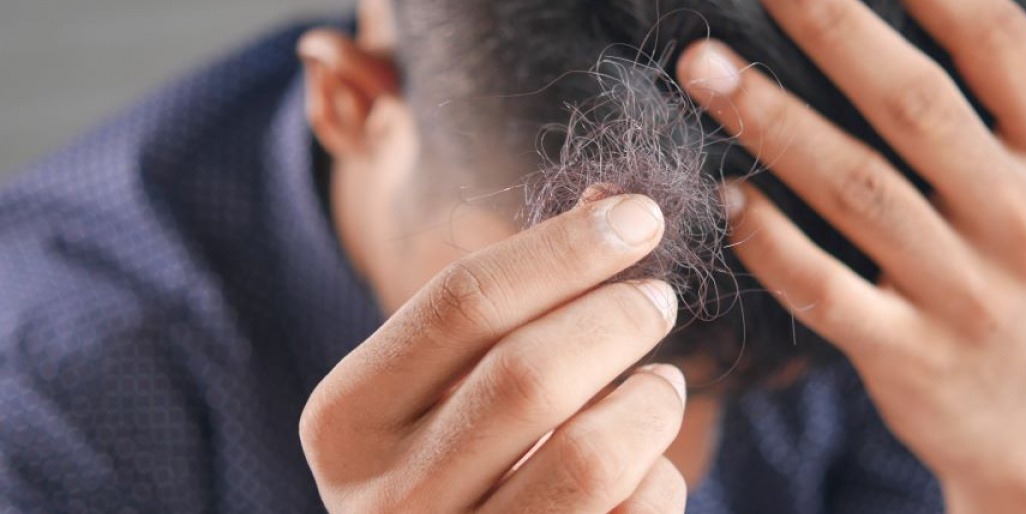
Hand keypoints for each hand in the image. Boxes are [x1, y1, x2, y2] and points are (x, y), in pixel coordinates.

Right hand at [300, 193, 688, 512]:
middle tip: (657, 297)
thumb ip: (509, 302)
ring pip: (590, 455)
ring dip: (649, 401)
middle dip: (616, 317)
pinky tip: (643, 463)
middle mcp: (384, 502)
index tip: (639, 216)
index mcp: (346, 420)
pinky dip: (658, 475)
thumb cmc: (455, 456)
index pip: (461, 303)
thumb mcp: (443, 384)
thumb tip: (614, 207)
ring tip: (660, 383)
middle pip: (528, 375)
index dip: (565, 249)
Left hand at [678, 0, 1025, 511]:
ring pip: (855, 190)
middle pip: (913, 103)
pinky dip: (771, 242)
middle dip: (827, 30)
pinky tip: (727, 195)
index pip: (995, 41)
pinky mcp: (907, 353)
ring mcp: (964, 292)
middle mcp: (1024, 219)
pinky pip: (826, 290)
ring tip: (703, 70)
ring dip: (772, 122)